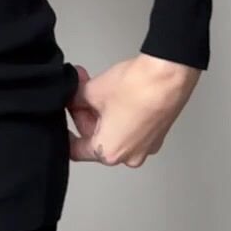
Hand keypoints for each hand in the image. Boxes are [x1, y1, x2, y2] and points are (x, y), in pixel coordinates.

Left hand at [66, 55, 200, 166]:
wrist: (168, 75)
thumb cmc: (137, 87)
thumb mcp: (92, 91)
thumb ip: (74, 100)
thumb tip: (71, 100)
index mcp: (110, 152)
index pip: (76, 150)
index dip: (65, 130)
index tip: (62, 120)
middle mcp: (130, 156)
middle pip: (95, 137)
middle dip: (85, 111)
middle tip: (80, 89)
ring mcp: (146, 146)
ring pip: (112, 130)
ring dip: (101, 109)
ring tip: (95, 83)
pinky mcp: (156, 134)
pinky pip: (130, 127)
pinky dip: (119, 112)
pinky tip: (115, 92)